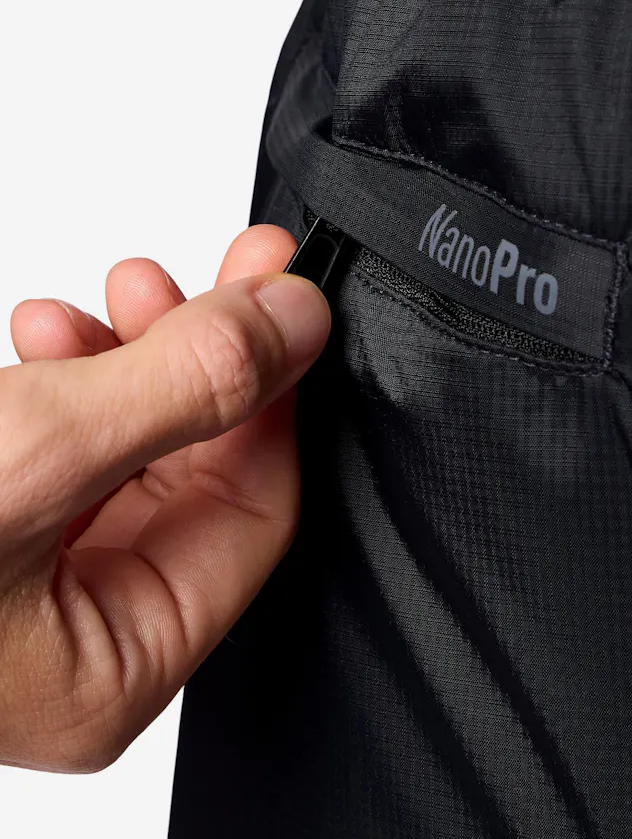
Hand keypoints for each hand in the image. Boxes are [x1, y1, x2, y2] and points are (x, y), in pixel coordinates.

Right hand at [0, 223, 329, 771]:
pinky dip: (65, 378)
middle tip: (220, 275)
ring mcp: (19, 583)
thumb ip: (181, 389)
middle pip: (198, 471)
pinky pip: (62, 447)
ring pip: (131, 450)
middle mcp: (70, 636)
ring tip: (104, 299)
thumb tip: (293, 325)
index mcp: (111, 667)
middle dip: (202, 359)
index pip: (254, 515)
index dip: (274, 395)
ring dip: (132, 356)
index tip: (279, 301)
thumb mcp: (33, 459)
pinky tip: (39, 331)